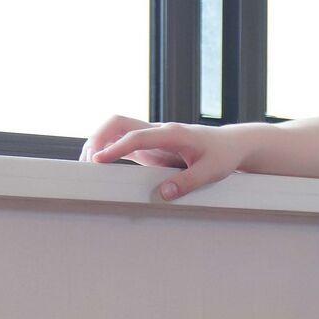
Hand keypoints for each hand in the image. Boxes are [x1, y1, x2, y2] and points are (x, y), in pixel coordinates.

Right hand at [81, 115, 248, 200]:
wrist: (231, 144)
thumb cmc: (223, 155)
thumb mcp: (211, 171)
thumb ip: (187, 182)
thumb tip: (162, 195)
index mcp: (173, 133)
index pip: (137, 136)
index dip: (115, 148)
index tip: (98, 160)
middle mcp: (159, 131)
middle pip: (119, 123)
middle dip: (99, 137)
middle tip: (87, 162)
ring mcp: (153, 138)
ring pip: (118, 131)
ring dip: (100, 143)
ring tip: (88, 166)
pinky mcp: (151, 147)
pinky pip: (124, 144)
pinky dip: (109, 151)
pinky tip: (101, 166)